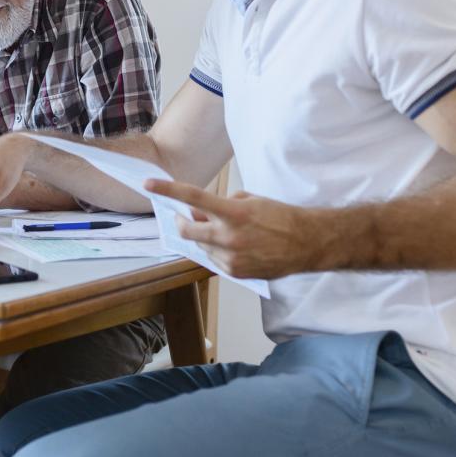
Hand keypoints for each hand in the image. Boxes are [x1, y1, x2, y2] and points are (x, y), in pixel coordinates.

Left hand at [144, 179, 332, 279]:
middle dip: (182, 222)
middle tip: (186, 216)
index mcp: (233, 213)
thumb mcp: (250, 200)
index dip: (167, 190)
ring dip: (204, 237)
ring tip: (227, 232)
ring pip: (200, 246)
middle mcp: (228, 237)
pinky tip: (236, 246)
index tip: (148, 183)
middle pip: (186, 230)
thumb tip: (200, 211)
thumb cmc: (281, 217)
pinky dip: (217, 251)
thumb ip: (223, 204)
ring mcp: (231, 258)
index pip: (193, 197)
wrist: (307, 243)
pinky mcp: (236, 273)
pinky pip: (214, 260)